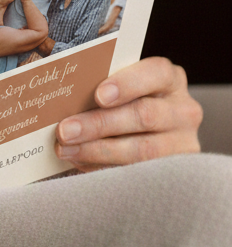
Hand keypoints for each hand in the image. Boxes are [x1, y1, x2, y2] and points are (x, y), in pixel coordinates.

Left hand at [54, 57, 201, 169]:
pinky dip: (105, 168)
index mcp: (169, 78)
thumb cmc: (124, 101)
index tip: (99, 95)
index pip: (155, 73)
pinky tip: (80, 163)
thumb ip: (101, 83)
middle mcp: (183, 109)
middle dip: (99, 124)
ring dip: (98, 151)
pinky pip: (139, 173)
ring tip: (65, 150)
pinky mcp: (176, 172)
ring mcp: (183, 143)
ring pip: (142, 150)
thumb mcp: (120, 86)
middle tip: (64, 131)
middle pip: (144, 115)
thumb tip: (64, 91)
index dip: (127, 84)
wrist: (150, 133)